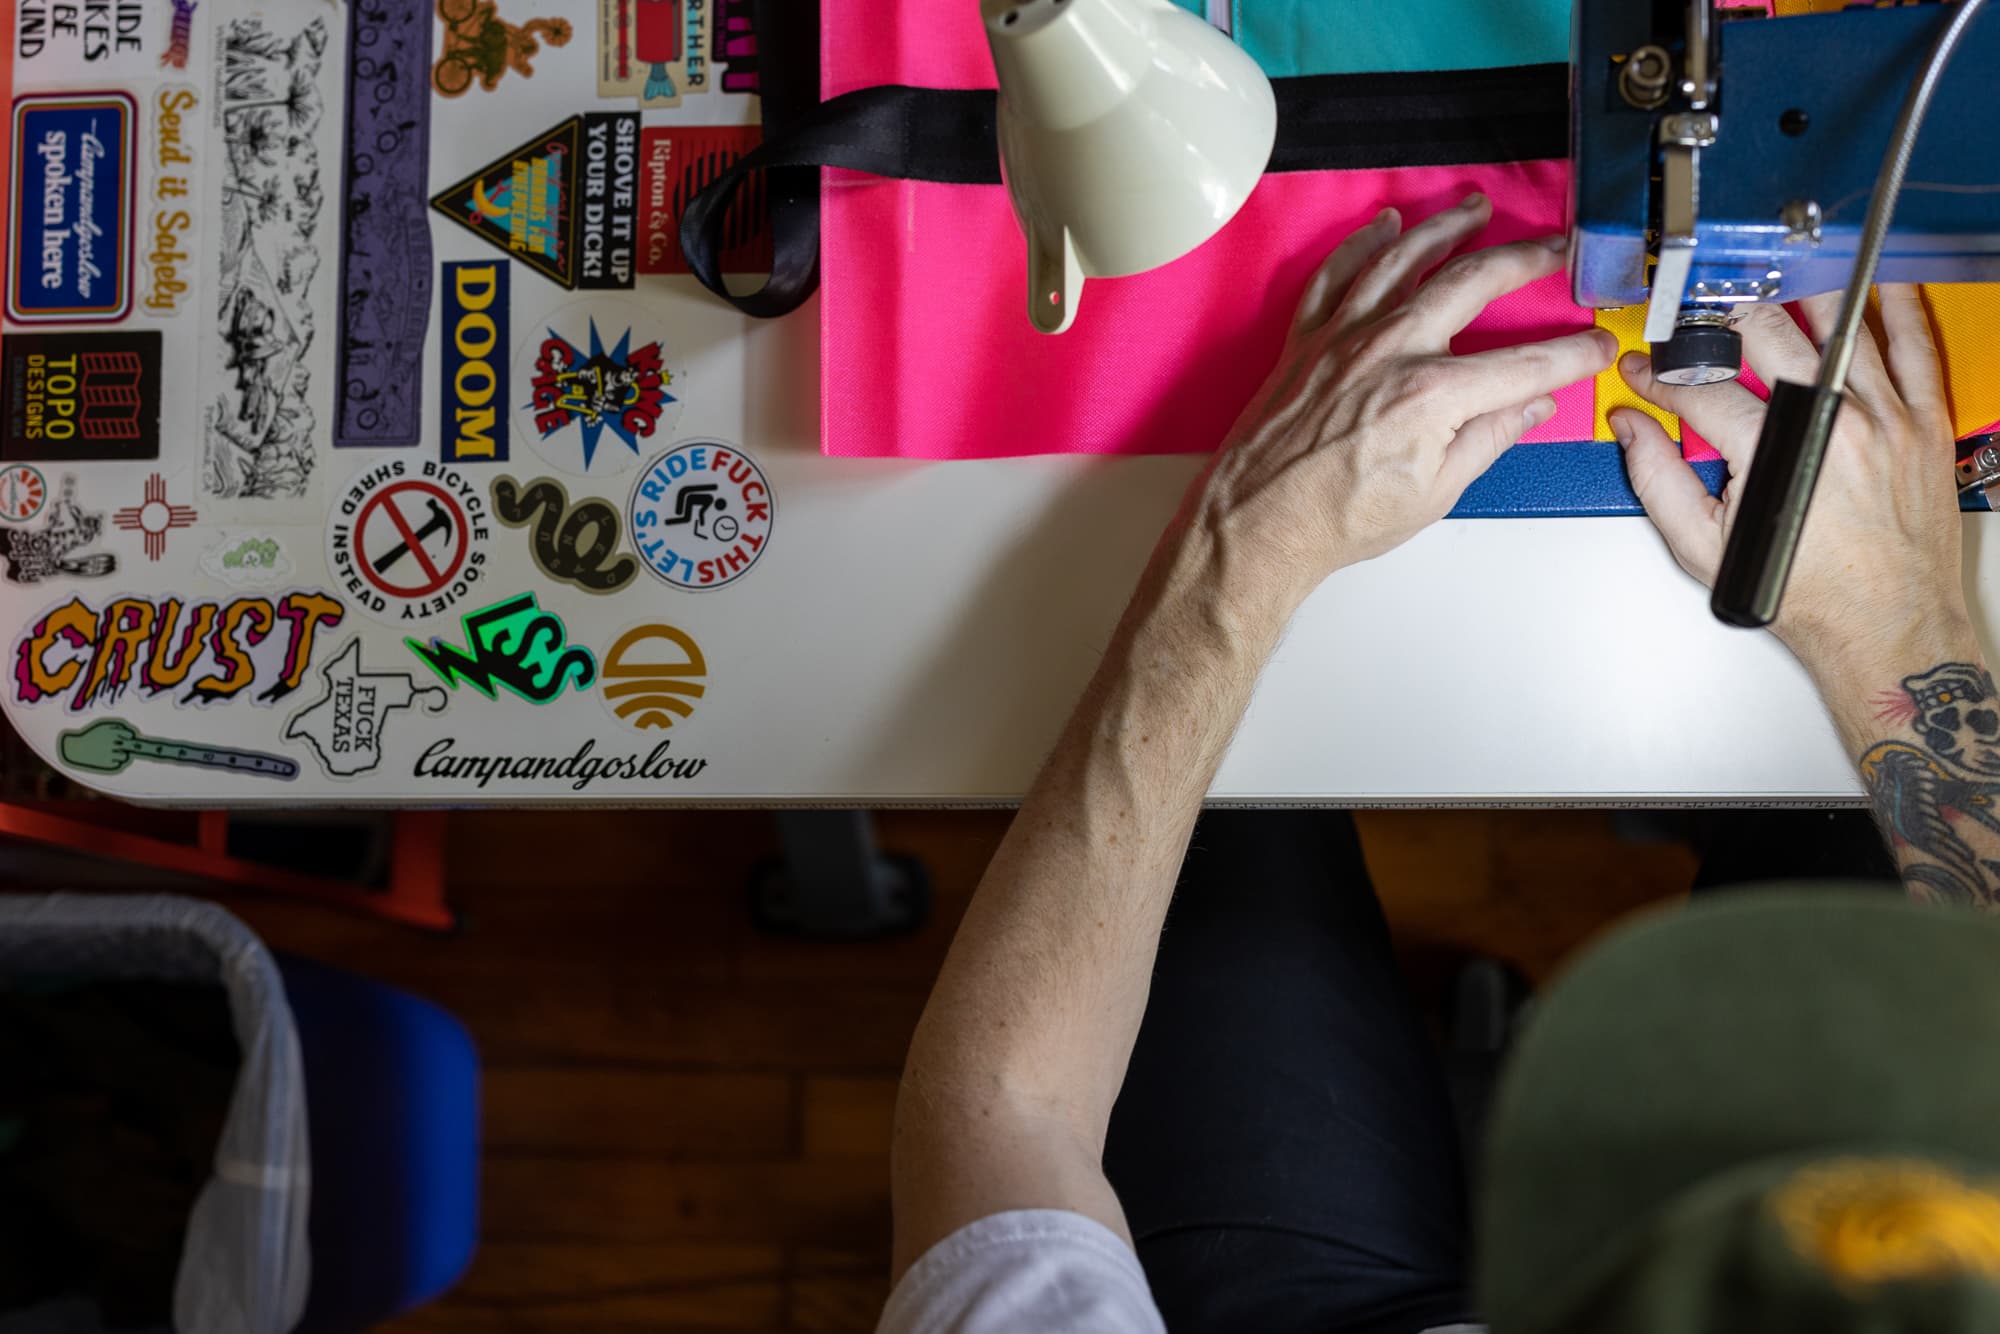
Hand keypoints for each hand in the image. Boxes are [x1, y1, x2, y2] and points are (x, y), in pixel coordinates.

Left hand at [1181, 195, 1616, 620]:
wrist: (1257, 522)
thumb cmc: (1340, 519)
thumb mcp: (1435, 493)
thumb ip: (1489, 438)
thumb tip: (1532, 405)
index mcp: (1432, 395)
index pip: (1525, 364)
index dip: (1571, 354)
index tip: (1599, 345)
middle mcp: (1390, 350)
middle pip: (1469, 282)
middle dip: (1521, 258)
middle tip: (1554, 246)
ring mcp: (1344, 337)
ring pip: (1402, 260)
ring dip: (1445, 228)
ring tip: (1477, 208)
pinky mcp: (1307, 339)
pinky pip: (1337, 274)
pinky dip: (1363, 244)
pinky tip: (1387, 224)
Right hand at [1613, 287, 1970, 680]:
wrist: (1886, 626)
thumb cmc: (1806, 595)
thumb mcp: (1704, 548)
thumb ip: (1657, 479)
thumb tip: (1630, 428)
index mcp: (1775, 451)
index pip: (1701, 387)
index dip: (1660, 373)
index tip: (1643, 371)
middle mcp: (1836, 424)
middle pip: (1769, 333)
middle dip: (1722, 318)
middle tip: (1703, 321)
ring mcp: (1887, 417)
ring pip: (1842, 324)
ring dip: (1802, 296)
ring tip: (1776, 287)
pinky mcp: (1926, 422)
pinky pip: (1917, 345)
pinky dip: (1897, 308)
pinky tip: (1878, 288)